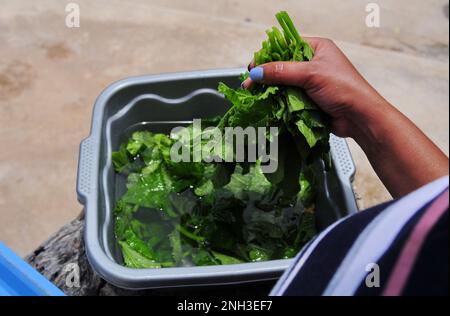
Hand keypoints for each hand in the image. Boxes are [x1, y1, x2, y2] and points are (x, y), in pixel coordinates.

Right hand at [243, 37, 448, 196]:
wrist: (359, 117)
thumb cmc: (344, 89)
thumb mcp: (310, 74)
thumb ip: (281, 72)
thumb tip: (257, 71)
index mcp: (317, 48)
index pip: (286, 45)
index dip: (268, 54)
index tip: (254, 65)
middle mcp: (313, 63)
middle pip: (282, 65)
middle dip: (266, 74)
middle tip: (251, 82)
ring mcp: (311, 82)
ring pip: (284, 83)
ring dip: (271, 89)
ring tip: (255, 94)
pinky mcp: (309, 99)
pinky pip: (288, 97)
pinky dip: (278, 101)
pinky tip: (268, 103)